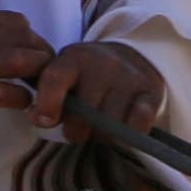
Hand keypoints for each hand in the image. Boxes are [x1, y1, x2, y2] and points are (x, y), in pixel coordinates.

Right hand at [0, 7, 48, 124]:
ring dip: (38, 73)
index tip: (31, 49)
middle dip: (42, 54)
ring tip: (40, 84)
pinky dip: (21, 98)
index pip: (15, 22)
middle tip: (44, 69)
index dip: (31, 36)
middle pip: (25, 40)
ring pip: (21, 61)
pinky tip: (22, 102)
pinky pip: (6, 93)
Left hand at [33, 39, 166, 139]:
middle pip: (85, 111)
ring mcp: (130, 78)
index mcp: (74, 58)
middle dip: (75, 130)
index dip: (46, 105)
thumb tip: (39, 119)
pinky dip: (127, 135)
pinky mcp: (152, 92)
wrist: (131, 56)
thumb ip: (46, 92)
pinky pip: (137, 124)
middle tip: (75, 130)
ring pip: (110, 123)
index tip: (44, 122)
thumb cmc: (87, 73)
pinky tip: (120, 130)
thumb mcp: (64, 72)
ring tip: (97, 128)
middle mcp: (104, 65)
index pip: (54, 79)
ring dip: (101, 135)